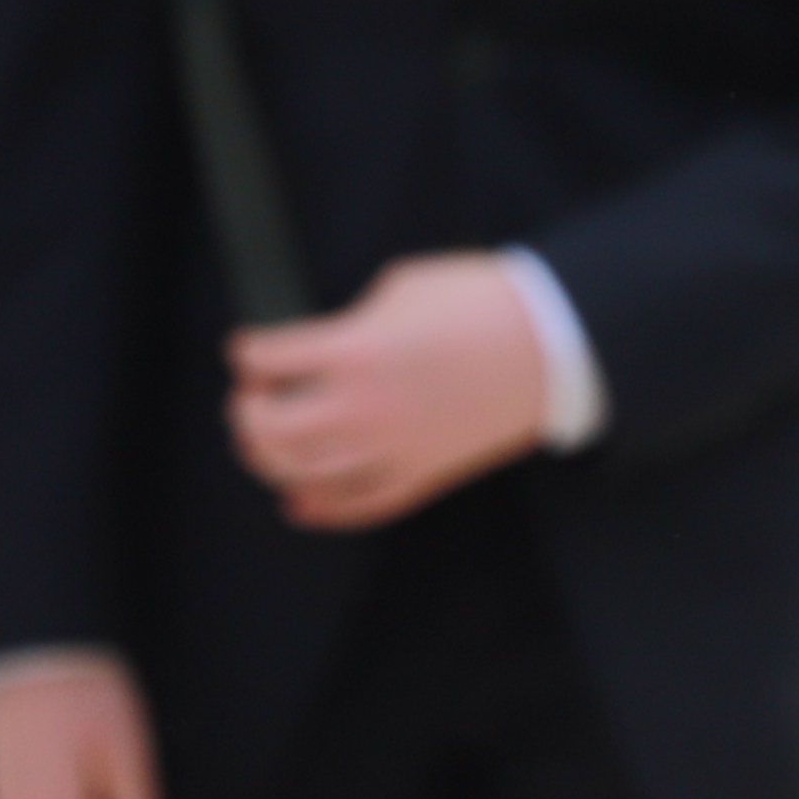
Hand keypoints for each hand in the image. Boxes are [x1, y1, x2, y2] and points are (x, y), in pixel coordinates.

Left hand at [223, 252, 545, 532]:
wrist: (552, 344)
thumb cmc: (479, 302)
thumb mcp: (398, 288)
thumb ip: (348, 324)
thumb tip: (320, 349)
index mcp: (352, 352)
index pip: (268, 360)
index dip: (248, 352)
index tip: (246, 348)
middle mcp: (363, 409)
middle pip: (271, 429)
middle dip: (247, 412)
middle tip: (250, 396)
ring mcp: (393, 450)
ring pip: (304, 475)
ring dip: (270, 459)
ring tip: (263, 439)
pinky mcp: (423, 475)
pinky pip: (360, 507)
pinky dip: (321, 510)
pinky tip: (298, 502)